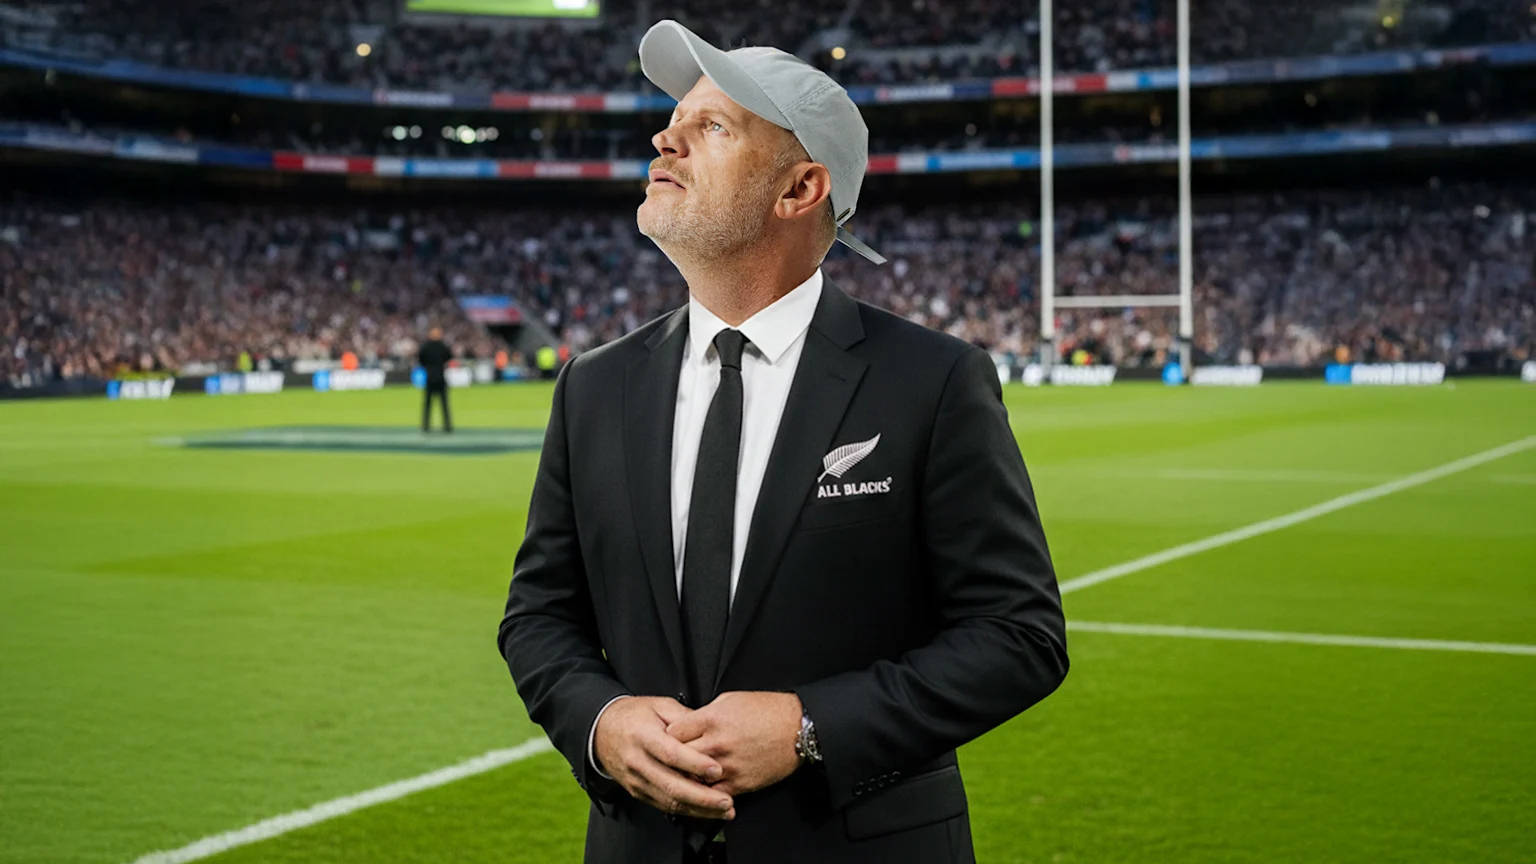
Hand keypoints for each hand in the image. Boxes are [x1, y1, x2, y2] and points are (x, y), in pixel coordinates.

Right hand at [594, 696, 735, 820]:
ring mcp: (636, 780)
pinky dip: (686, 810)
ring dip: (698, 809)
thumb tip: (711, 729)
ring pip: (669, 801)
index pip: (671, 754)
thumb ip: (685, 717)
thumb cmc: (633, 716)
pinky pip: (663, 806)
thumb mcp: (659, 705)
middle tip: (726, 801)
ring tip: (723, 810)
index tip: (717, 770)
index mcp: (643, 736)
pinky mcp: (637, 792)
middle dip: (702, 797)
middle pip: (671, 785)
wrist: (602, 731)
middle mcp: (638, 761)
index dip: (695, 764)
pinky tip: (705, 811)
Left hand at [665, 691, 802, 796]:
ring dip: (685, 779)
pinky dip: (705, 793)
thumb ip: (705, 713)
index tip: (665, 740)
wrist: (798, 728)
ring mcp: (728, 766)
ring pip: (692, 780)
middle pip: (678, 759)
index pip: (672, 733)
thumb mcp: (730, 700)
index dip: (666, 737)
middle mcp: (717, 744)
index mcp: (711, 719)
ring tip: (679, 778)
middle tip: (666, 762)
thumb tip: (688, 724)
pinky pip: (713, 794)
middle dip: (671, 760)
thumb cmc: (766, 710)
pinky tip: (701, 790)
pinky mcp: (741, 783)